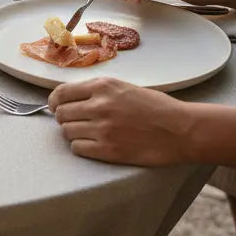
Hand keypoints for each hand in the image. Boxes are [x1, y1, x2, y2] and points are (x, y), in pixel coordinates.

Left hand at [49, 77, 194, 165]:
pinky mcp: (108, 150)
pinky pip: (77, 148)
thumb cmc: (156, 107)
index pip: (61, 93)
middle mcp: (99, 105)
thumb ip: (98, 92)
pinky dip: (81, 147)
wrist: (181, 129)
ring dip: (74, 133)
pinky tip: (94, 144)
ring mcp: (102, 128)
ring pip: (67, 132)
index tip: (56, 107)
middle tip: (76, 122)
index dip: (55, 101)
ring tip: (89, 133)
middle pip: (61, 114)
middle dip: (65, 118)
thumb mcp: (124, 88)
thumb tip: (70, 98)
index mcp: (102, 86)